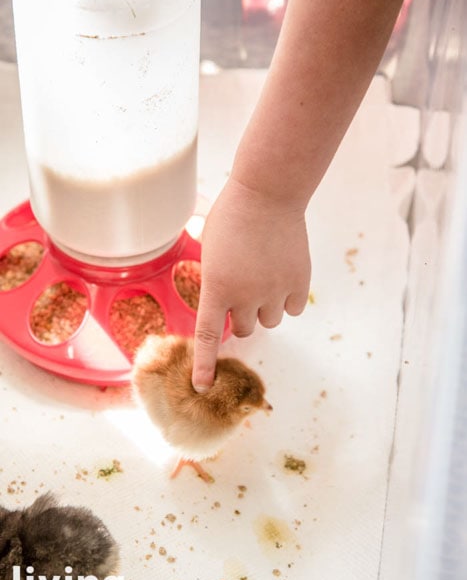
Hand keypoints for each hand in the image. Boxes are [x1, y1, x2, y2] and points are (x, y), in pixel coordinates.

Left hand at [192, 178, 310, 391]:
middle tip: (243, 290)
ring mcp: (274, 291)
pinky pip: (292, 308)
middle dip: (241, 316)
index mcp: (216, 286)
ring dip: (264, 308)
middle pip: (242, 329)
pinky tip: (283, 273)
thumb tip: (221, 297)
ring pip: (269, 321)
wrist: (268, 192)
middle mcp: (245, 295)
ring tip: (265, 276)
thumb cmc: (232, 214)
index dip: (205, 364)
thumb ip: (214, 278)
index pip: (208, 335)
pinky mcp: (299, 283)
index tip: (203, 386)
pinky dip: (287, 298)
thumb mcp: (209, 246)